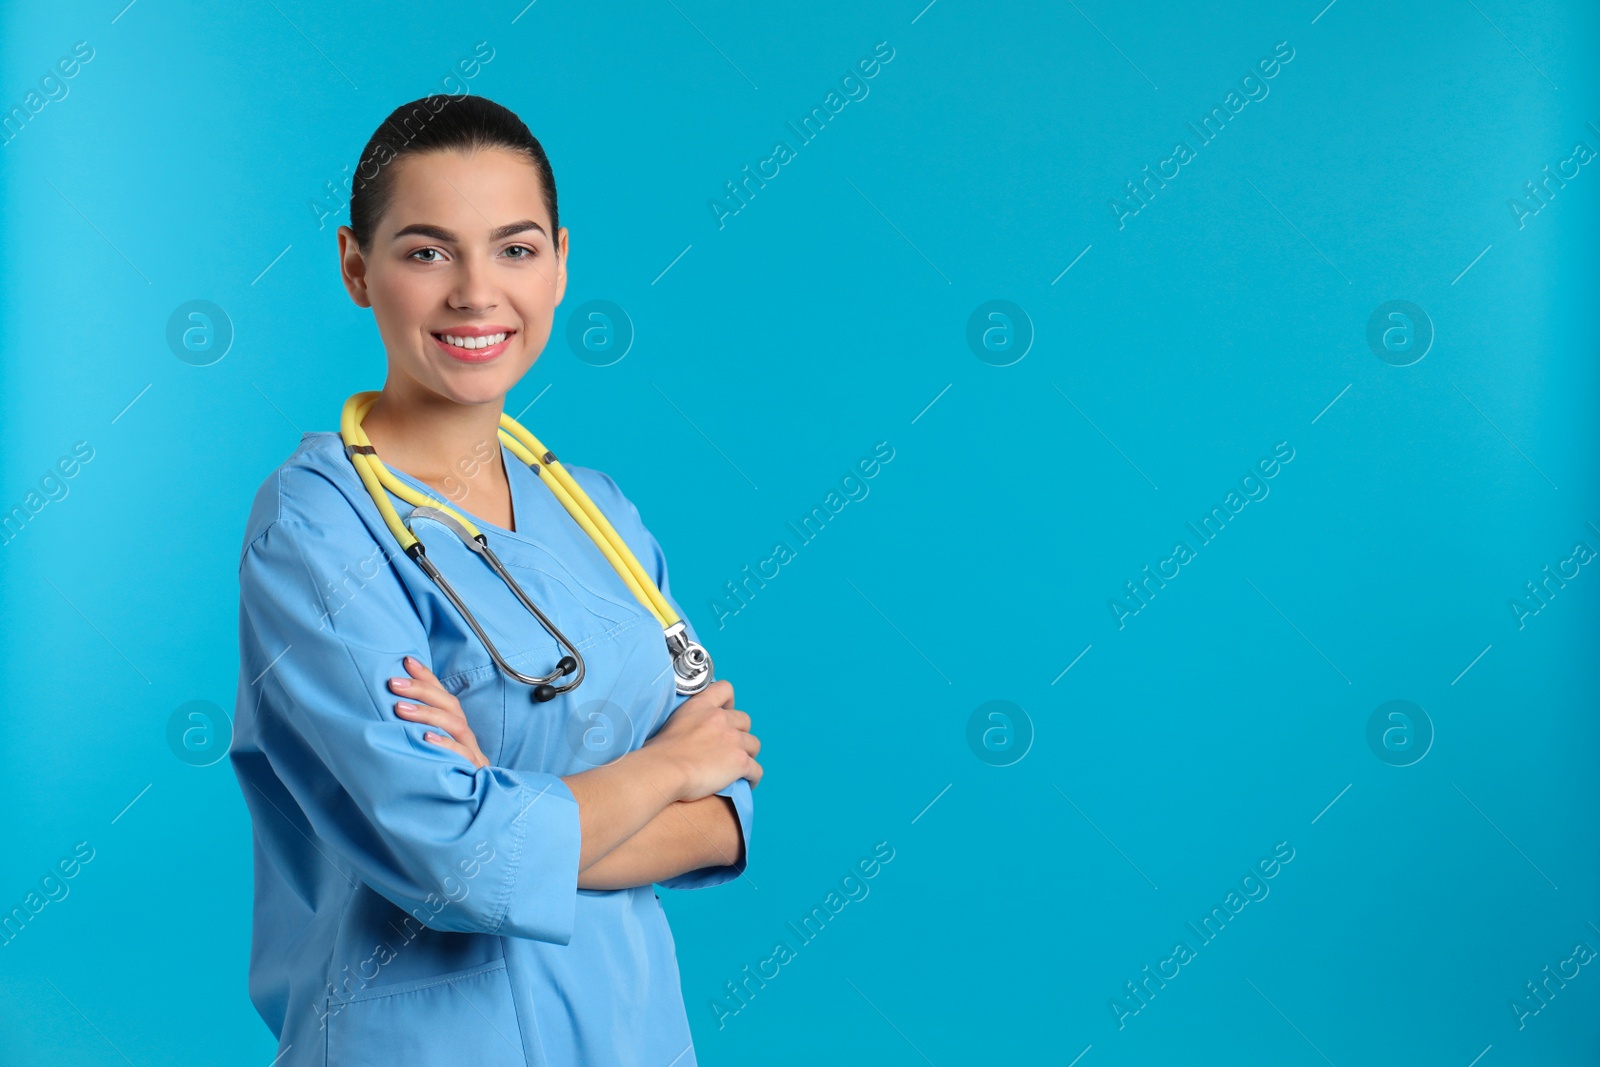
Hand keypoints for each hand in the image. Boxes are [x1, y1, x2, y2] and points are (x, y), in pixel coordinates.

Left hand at [389, 656, 488, 768]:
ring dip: (427, 713)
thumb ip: (414, 733)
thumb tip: (385, 711)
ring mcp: (470, 753)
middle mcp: (464, 736)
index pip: (443, 695)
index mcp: (454, 727)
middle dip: (422, 690)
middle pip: (450, 705)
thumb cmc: (443, 776)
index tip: (406, 660)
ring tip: (400, 708)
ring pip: (456, 725)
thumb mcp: (427, 751)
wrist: (471, 810)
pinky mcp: (472, 772)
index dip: (427, 677)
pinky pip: (461, 755)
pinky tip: (425, 739)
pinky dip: (444, 745)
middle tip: (393, 683)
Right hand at [642, 679, 761, 801]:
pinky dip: (753, 777)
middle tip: (730, 747)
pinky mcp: (740, 761)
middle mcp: (721, 719)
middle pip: (744, 720)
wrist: (664, 769)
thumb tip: (686, 737)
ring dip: (748, 754)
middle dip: (740, 732)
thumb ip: (687, 723)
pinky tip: (747, 782)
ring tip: (739, 767)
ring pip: (754, 745)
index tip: (727, 712)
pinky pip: (756, 769)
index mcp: (701, 706)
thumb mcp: (671, 724)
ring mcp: (733, 740)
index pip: (725, 689)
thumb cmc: (659, 753)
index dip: (729, 702)